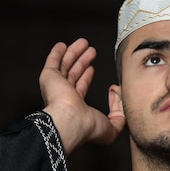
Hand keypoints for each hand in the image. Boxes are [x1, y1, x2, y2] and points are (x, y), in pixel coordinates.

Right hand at [40, 39, 124, 154]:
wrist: (72, 121)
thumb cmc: (89, 127)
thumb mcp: (113, 127)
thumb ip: (120, 115)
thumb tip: (118, 97)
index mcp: (76, 107)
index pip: (80, 88)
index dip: (86, 78)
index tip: (93, 69)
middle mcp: (64, 96)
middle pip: (73, 74)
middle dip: (82, 62)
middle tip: (91, 51)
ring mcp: (56, 86)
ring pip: (65, 65)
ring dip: (74, 54)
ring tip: (84, 43)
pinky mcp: (50, 77)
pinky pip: (52, 61)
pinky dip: (56, 53)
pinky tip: (62, 45)